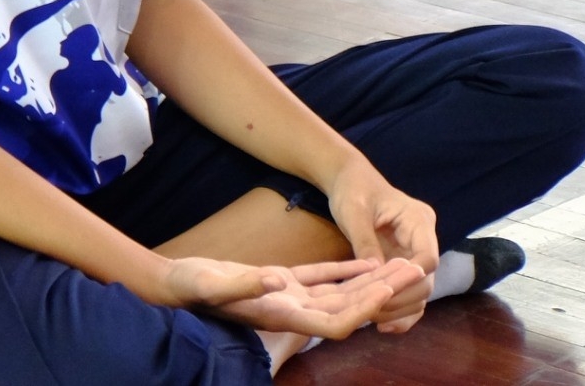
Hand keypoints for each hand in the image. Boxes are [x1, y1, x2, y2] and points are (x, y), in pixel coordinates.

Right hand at [162, 256, 420, 339]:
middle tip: (413, 270)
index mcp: (280, 315)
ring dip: (371, 282)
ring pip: (341, 295)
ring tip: (401, 265)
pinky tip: (366, 260)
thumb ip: (245, 283)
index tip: (389, 289)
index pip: (336, 323)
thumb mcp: (214, 283)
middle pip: (348, 310)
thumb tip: (276, 280)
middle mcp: (291, 312)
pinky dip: (345, 272)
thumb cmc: (189, 287)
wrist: (171, 285)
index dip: (365, 309)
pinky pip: (322, 281)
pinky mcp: (282, 284)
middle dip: (382, 292)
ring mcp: (288, 299)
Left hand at [326, 157, 439, 330]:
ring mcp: (414, 253)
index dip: (411, 279)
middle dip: (402, 299)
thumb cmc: (351, 189)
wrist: (348, 180)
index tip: (387, 292)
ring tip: (374, 322)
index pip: (427, 257)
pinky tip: (381, 325)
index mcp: (417, 220)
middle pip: (426, 279)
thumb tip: (375, 273)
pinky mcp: (403, 264)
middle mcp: (423, 238)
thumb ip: (365, 241)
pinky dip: (399, 309)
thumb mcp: (354, 212)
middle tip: (374, 312)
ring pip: (419, 291)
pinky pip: (408, 291)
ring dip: (401, 309)